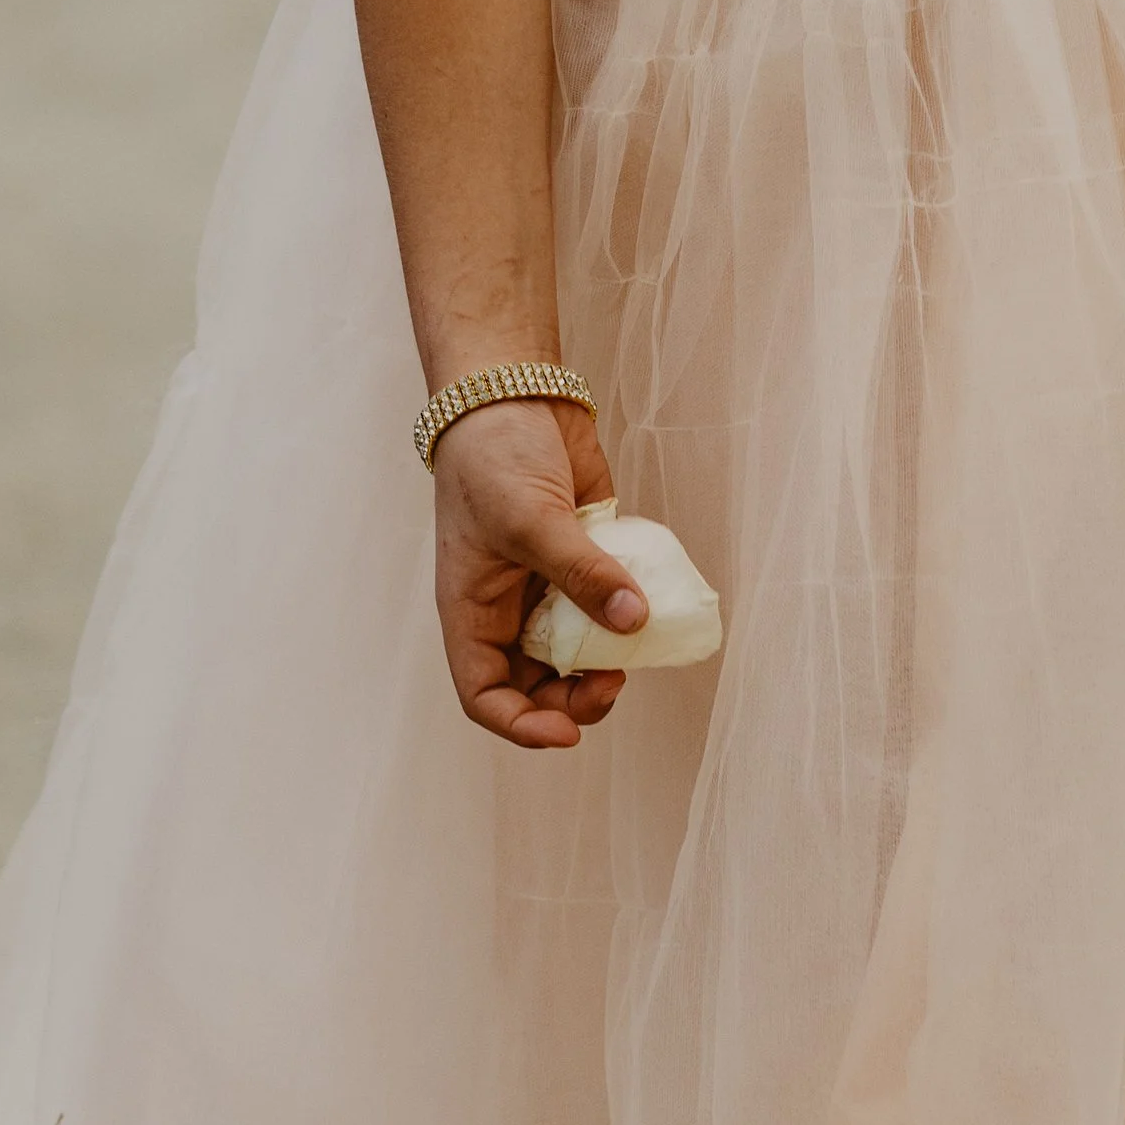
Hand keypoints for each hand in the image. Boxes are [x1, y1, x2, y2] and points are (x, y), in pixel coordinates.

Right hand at [430, 392, 645, 747]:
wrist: (513, 393)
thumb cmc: (494, 458)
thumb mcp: (530, 520)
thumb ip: (582, 572)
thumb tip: (634, 622)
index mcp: (473, 611)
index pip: (485, 694)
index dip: (522, 724)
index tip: (566, 732)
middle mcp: (508, 607)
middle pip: (538, 683)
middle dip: (575, 697)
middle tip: (615, 680)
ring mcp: (547, 583)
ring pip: (578, 648)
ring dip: (607, 659)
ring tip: (636, 642)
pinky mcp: (585, 556)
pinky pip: (610, 601)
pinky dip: (631, 610)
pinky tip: (652, 601)